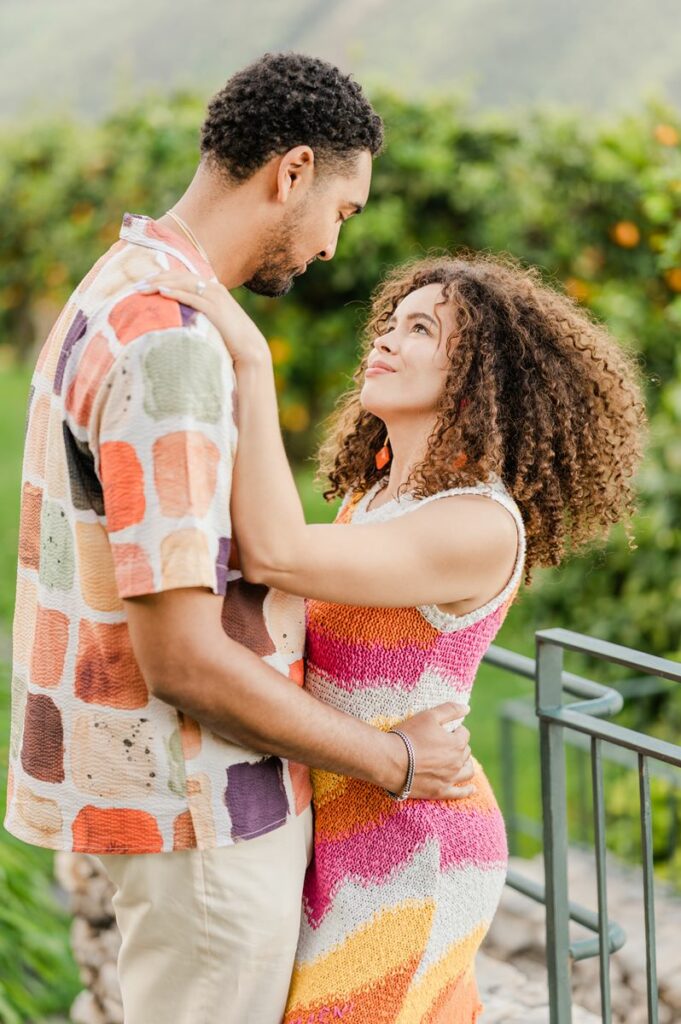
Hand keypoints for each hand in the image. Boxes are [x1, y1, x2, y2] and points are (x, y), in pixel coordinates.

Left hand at [138, 271, 270, 365]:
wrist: (250, 350)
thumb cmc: (230, 341)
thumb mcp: (213, 323)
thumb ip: (199, 315)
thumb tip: (180, 320)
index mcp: (213, 289)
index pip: (182, 277)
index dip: (162, 277)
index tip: (144, 283)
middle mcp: (214, 288)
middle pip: (180, 277)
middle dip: (157, 279)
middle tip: (136, 286)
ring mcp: (215, 297)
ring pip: (183, 283)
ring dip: (161, 284)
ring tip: (143, 289)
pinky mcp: (215, 309)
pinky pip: (192, 297)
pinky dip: (176, 293)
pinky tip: (162, 293)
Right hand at [381, 702, 474, 800]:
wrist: (390, 761)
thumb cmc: (408, 736)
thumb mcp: (429, 716)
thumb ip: (450, 710)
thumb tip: (467, 708)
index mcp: (456, 743)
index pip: (463, 734)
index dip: (455, 730)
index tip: (444, 730)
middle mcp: (457, 762)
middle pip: (465, 752)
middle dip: (458, 746)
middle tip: (444, 743)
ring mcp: (449, 779)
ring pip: (467, 772)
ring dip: (466, 765)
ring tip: (461, 762)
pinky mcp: (440, 792)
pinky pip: (459, 793)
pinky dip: (467, 790)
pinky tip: (471, 789)